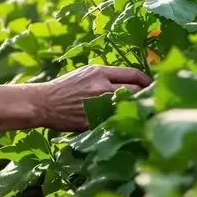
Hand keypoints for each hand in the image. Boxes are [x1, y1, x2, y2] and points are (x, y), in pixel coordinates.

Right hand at [33, 65, 153, 131]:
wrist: (43, 103)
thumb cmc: (64, 88)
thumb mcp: (85, 74)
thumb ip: (106, 77)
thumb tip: (127, 82)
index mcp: (100, 72)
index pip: (134, 74)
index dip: (147, 81)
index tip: (153, 85)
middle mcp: (102, 86)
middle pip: (136, 91)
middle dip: (147, 96)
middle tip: (153, 101)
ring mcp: (98, 105)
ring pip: (128, 107)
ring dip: (137, 110)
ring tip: (143, 114)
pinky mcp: (93, 121)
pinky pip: (114, 121)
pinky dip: (121, 122)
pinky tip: (126, 124)